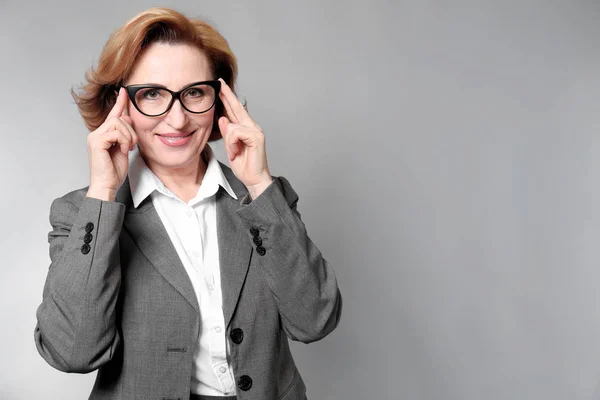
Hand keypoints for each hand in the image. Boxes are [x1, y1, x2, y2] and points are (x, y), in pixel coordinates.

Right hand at [86, 87, 137, 200]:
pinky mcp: (97, 142)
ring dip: (129, 137)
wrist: (107, 185)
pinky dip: (124, 141)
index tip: (124, 91)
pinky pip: (116, 132)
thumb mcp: (124, 149)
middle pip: (120, 118)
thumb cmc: (114, 171)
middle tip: (132, 146)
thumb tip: (128, 118)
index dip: (120, 103)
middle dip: (132, 131)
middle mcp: (96, 133)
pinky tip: (123, 150)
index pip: (113, 115)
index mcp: (103, 134)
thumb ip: (125, 134)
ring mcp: (95, 137)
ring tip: (128, 149)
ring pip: (119, 123)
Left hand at [217, 78, 271, 198]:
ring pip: (231, 125)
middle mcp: (252, 126)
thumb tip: (222, 118)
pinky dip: (232, 144)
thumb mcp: (230, 147)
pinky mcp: (256, 137)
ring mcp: (255, 130)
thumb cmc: (244, 166)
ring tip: (233, 153)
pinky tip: (236, 153)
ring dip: (228, 142)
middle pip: (237, 107)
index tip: (220, 86)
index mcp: (246, 128)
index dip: (228, 97)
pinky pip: (235, 132)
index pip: (235, 110)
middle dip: (227, 95)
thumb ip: (227, 133)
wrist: (254, 179)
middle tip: (219, 82)